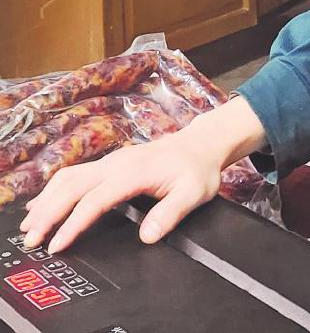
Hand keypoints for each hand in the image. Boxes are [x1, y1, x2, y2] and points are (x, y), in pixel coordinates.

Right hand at [19, 96, 266, 252]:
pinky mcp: (109, 163)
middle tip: (31, 239)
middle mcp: (115, 164)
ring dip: (45, 201)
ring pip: (67, 178)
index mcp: (132, 173)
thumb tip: (147, 235)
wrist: (201, 145)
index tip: (57, 245)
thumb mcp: (194, 193)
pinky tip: (42, 204)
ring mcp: (110, 162)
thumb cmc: (197, 170)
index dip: (73, 224)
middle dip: (48, 214)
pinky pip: (74, 174)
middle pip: (71, 187)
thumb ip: (171, 213)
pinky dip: (53, 190)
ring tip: (29, 226)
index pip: (94, 200)